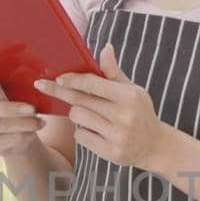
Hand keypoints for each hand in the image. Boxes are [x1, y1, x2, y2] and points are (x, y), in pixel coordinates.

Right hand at [0, 74, 44, 156]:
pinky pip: (4, 141)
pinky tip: (32, 132)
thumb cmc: (14, 104)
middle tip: (31, 109)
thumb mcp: (13, 92)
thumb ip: (16, 85)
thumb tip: (37, 82)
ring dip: (22, 124)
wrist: (17, 132)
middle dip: (9, 109)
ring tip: (39, 122)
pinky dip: (22, 136)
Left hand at [35, 43, 173, 169]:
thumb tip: (105, 48)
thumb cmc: (140, 113)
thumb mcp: (132, 90)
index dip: (72, 80)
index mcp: (129, 96)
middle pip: (80, 101)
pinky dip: (82, 132)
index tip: (58, 78)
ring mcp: (117, 136)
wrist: (155, 146)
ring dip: (77, 114)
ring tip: (91, 114)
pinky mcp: (110, 153)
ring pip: (77, 118)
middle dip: (62, 92)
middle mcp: (123, 116)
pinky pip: (80, 136)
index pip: (92, 84)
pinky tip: (96, 131)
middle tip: (43, 85)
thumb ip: (114, 72)